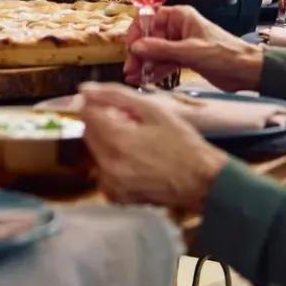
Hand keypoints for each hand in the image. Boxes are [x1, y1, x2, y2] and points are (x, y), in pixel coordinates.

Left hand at [79, 82, 228, 210]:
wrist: (202, 181)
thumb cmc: (182, 142)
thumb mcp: (153, 110)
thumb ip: (115, 95)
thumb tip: (84, 89)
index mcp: (116, 140)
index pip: (86, 113)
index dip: (99, 105)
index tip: (117, 107)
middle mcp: (107, 164)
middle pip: (88, 132)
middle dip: (104, 123)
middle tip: (132, 124)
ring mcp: (111, 183)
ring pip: (95, 152)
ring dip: (108, 142)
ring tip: (137, 143)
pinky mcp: (117, 196)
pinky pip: (104, 171)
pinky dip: (113, 163)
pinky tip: (136, 161)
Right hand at [124, 5, 262, 91]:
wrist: (248, 71)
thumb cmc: (226, 54)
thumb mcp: (191, 51)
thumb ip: (162, 49)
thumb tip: (136, 48)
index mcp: (181, 17)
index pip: (150, 18)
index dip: (137, 31)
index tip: (130, 47)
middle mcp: (178, 28)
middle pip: (150, 37)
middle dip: (139, 53)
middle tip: (130, 68)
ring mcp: (181, 44)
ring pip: (156, 52)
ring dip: (144, 64)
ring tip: (133, 77)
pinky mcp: (185, 59)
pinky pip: (164, 63)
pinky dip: (155, 70)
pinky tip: (145, 79)